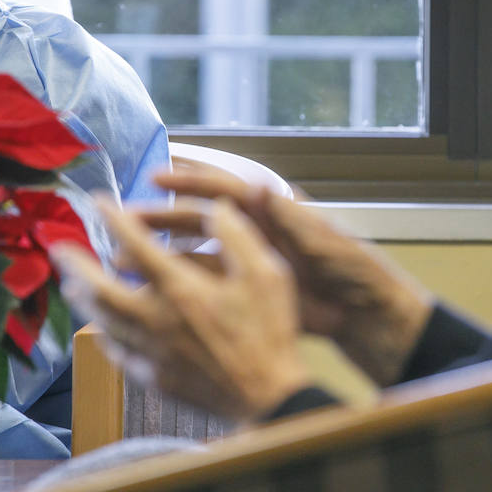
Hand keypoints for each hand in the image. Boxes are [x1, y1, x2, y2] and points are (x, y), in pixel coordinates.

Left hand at [53, 196, 315, 422]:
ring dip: (85, 300)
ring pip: (103, 323)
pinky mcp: (155, 379)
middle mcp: (157, 320)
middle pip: (100, 289)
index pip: (136, 245)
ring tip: (72, 285)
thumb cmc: (271, 333)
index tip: (98, 201)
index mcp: (182, 290)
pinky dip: (105, 337)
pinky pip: (118, 354)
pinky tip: (104, 330)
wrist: (269, 397)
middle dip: (76, 265)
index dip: (113, 219)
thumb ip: (237, 237)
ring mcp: (152, 353)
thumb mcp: (267, 274)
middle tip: (59, 248)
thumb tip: (215, 207)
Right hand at [140, 169, 435, 385]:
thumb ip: (292, 218)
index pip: (224, 188)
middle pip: (200, 216)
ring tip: (125, 260)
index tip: (156, 176)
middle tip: (124, 218)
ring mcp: (249, 257)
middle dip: (162, 217)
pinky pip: (207, 281)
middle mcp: (256, 228)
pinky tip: (152, 292)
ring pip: (196, 250)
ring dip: (164, 253)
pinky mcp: (249, 287)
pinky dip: (179, 283)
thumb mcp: (324, 244)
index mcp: (274, 210)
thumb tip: (260, 187)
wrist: (367, 315)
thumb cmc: (354, 272)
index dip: (190, 180)